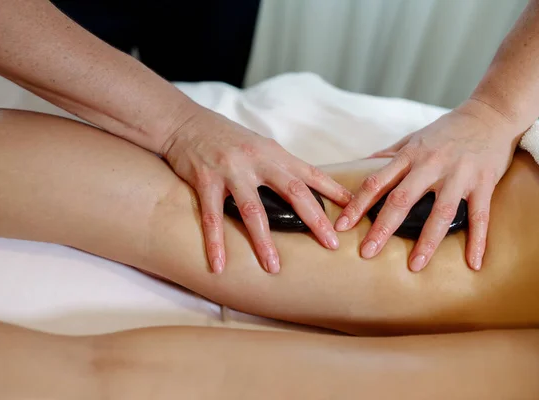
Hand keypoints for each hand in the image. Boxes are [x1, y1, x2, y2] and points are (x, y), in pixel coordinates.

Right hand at [162, 106, 351, 273]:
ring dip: (264, 242)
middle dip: (314, 219)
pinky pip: (212, 217)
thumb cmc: (225, 137)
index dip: (333, 191)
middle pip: (293, 192)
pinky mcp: (205, 180)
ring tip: (274, 267)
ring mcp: (231, 170)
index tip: (354, 209)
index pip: (310, 173)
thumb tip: (302, 189)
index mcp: (273, 152)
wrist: (185, 122)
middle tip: (330, 244)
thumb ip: (278, 166)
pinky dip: (216, 243)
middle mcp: (256, 160)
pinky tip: (219, 265)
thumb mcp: (258, 145)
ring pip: (252, 210)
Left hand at [335, 100, 522, 271]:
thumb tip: (362, 164)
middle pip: (402, 200)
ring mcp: (458, 174)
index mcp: (409, 156)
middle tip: (367, 252)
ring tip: (415, 266)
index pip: (376, 183)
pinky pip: (480, 215)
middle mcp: (430, 165)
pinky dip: (478, 240)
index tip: (342, 226)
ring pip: (440, 212)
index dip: (357, 205)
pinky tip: (473, 263)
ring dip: (427, 242)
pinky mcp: (484, 182)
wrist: (491, 113)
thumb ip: (389, 154)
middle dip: (382, 228)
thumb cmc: (447, 129)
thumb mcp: (414, 138)